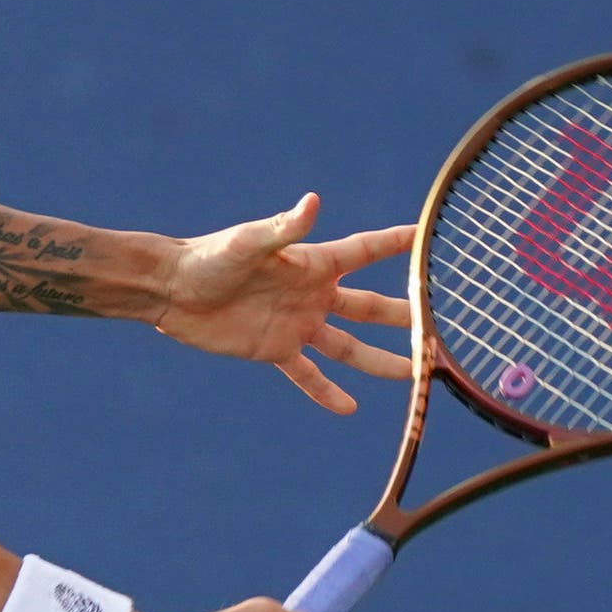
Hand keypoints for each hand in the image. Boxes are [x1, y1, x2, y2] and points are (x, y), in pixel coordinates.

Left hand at [151, 193, 414, 412]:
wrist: (173, 290)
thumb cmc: (210, 257)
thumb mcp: (248, 244)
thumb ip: (282, 229)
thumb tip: (312, 202)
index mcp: (312, 263)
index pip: (364, 251)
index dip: (396, 243)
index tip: (429, 236)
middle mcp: (312, 294)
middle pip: (369, 307)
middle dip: (404, 318)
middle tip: (438, 331)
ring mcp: (297, 324)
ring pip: (349, 347)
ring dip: (379, 361)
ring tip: (412, 376)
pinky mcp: (275, 349)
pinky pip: (308, 375)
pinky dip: (326, 391)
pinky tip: (349, 408)